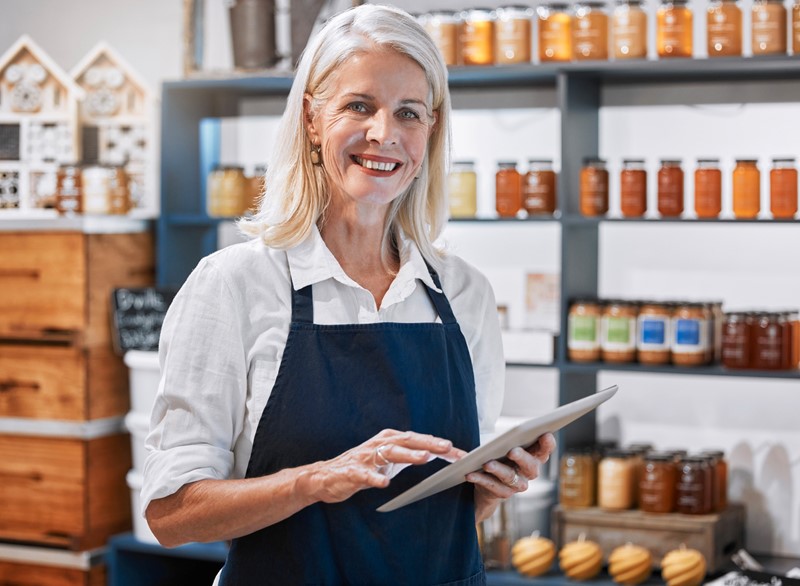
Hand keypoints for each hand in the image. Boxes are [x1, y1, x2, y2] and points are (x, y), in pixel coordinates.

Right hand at [305, 428, 464, 503]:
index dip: (439, 445)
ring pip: (389, 452)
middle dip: (429, 443)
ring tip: (424, 458)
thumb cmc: (362, 466)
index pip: (419, 440)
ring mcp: (365, 457)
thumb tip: (437, 453)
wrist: (326, 476)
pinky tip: (384, 483)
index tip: (460, 453)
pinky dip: (374, 478)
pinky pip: (364, 474)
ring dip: (408, 454)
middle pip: (408, 440)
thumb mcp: (388, 459)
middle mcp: (379, 444)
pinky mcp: (352, 472)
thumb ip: (409, 455)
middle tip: (448, 447)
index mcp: (389, 439)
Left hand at [466, 433, 555, 522]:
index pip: (544, 450)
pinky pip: (491, 486)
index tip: (546, 434)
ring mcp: (517, 485)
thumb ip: (507, 438)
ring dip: (499, 470)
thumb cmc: (499, 455)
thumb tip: (499, 438)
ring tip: (487, 464)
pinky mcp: (502, 493)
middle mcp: (528, 472)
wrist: (488, 482)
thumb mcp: (504, 444)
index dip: (547, 444)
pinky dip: (480, 479)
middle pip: (531, 466)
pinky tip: (470, 473)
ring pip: (510, 477)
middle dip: (522, 458)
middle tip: (513, 451)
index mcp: (533, 456)